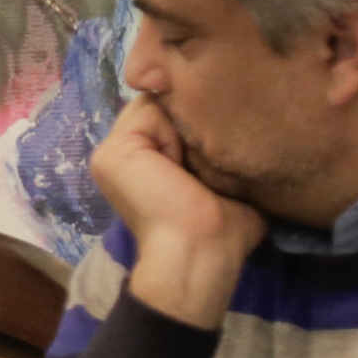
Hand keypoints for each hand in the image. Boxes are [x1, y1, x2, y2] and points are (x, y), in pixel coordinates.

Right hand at [91, 99, 262, 328]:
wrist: (200, 254)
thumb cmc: (221, 231)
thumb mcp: (226, 180)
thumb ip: (220, 151)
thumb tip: (246, 130)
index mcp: (143, 165)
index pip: (168, 117)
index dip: (197, 123)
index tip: (218, 146)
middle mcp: (122, 156)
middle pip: (159, 106)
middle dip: (188, 119)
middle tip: (205, 154)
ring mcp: (111, 152)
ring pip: (155, 103)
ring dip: (181, 126)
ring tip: (190, 162)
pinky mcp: (113, 151)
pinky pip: (150, 110)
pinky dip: (172, 133)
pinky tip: (177, 165)